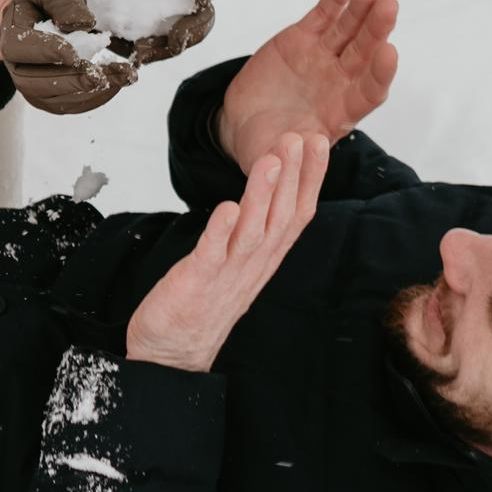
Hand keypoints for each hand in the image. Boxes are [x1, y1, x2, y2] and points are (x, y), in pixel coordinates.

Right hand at [0, 0, 137, 115]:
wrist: (40, 24)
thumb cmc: (45, 6)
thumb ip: (64, 3)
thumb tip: (83, 23)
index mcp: (11, 37)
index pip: (21, 49)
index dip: (46, 52)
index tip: (73, 54)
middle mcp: (17, 69)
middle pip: (37, 83)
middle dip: (72, 81)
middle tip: (100, 75)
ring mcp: (33, 89)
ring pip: (58, 99)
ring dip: (92, 91)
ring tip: (124, 76)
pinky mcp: (52, 100)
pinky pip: (73, 105)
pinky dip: (98, 96)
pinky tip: (120, 82)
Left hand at [92, 0, 218, 63]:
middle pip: (206, 16)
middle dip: (194, 30)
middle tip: (176, 39)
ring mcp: (177, 21)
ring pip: (187, 40)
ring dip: (168, 49)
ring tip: (142, 52)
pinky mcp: (160, 38)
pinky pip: (162, 50)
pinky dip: (151, 55)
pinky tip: (135, 56)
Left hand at [126, 133, 327, 372]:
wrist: (172, 354)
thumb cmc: (203, 303)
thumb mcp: (238, 263)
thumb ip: (255, 231)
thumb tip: (270, 193)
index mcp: (264, 259)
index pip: (297, 214)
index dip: (310, 178)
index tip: (319, 143)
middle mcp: (253, 266)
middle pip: (280, 218)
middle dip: (292, 176)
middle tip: (300, 137)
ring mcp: (227, 275)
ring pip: (252, 232)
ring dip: (262, 194)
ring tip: (271, 159)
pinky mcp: (197, 283)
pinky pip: (212, 254)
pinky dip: (220, 231)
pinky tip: (227, 207)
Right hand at [217, 0, 398, 168]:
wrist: (243, 123)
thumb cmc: (266, 144)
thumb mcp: (275, 160)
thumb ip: (287, 156)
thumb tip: (296, 149)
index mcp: (341, 112)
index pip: (369, 91)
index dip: (380, 73)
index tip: (389, 54)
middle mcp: (339, 81)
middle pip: (365, 53)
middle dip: (377, 30)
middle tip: (388, 8)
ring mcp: (323, 56)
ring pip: (349, 29)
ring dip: (361, 9)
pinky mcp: (304, 37)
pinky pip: (325, 14)